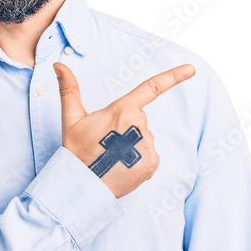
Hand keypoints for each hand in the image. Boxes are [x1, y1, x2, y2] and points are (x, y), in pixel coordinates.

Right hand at [53, 61, 195, 198]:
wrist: (81, 185)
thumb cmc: (76, 150)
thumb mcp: (71, 118)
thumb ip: (69, 89)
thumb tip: (59, 65)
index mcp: (122, 109)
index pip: (152, 88)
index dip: (173, 77)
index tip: (191, 69)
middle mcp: (139, 125)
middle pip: (139, 119)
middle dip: (126, 127)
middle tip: (106, 142)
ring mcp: (148, 145)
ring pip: (144, 138)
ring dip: (131, 145)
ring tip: (112, 156)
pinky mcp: (152, 163)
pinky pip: (149, 156)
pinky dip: (138, 160)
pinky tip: (122, 166)